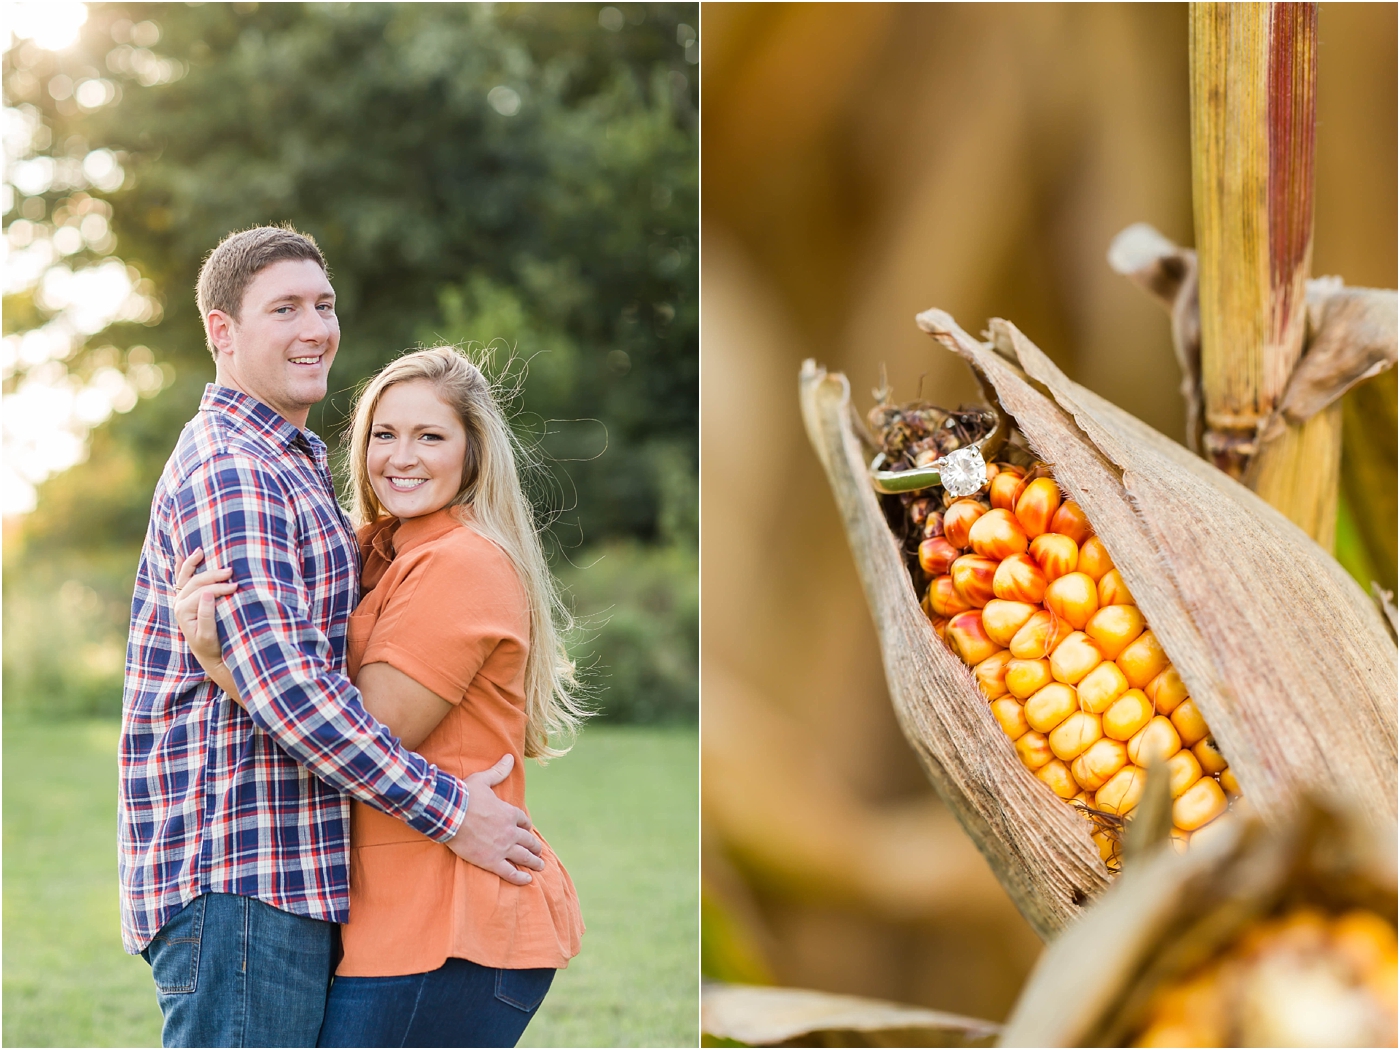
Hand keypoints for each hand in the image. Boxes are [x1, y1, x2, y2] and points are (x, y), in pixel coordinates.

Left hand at [173, 548, 238, 689]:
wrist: (209, 654)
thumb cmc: (212, 645)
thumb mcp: (208, 635)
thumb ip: (206, 614)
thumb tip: (208, 593)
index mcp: (183, 610)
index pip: (203, 592)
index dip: (220, 587)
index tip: (236, 587)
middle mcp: (179, 603)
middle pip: (196, 581)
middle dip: (213, 574)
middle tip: (231, 571)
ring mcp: (181, 600)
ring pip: (186, 576)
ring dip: (195, 563)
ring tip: (203, 550)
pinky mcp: (186, 599)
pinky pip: (181, 579)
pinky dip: (182, 566)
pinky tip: (181, 554)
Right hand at [446, 754, 544, 884]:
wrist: (449, 814)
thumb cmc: (465, 796)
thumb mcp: (483, 780)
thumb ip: (498, 771)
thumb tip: (510, 757)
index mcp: (509, 813)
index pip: (524, 822)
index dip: (526, 827)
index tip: (527, 831)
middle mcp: (510, 832)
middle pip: (528, 841)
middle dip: (534, 847)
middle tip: (538, 853)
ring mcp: (502, 848)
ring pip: (523, 857)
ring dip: (534, 862)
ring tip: (540, 866)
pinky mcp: (491, 861)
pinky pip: (510, 872)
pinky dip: (520, 878)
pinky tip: (528, 880)